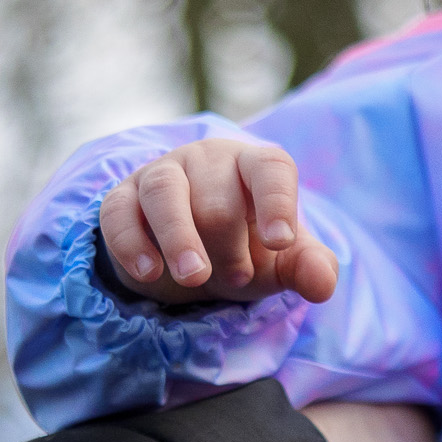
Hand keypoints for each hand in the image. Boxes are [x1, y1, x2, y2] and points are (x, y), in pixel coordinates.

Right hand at [94, 133, 340, 308]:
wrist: (190, 259)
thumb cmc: (245, 249)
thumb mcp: (281, 263)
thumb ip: (308, 267)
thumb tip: (322, 281)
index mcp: (254, 166)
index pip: (270, 168)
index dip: (277, 202)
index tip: (280, 243)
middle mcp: (207, 160)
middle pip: (217, 197)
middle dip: (228, 244)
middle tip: (237, 277)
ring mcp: (160, 174)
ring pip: (165, 193)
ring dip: (180, 239)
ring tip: (195, 278)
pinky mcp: (121, 199)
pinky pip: (119, 214)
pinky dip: (131, 244)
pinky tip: (149, 274)